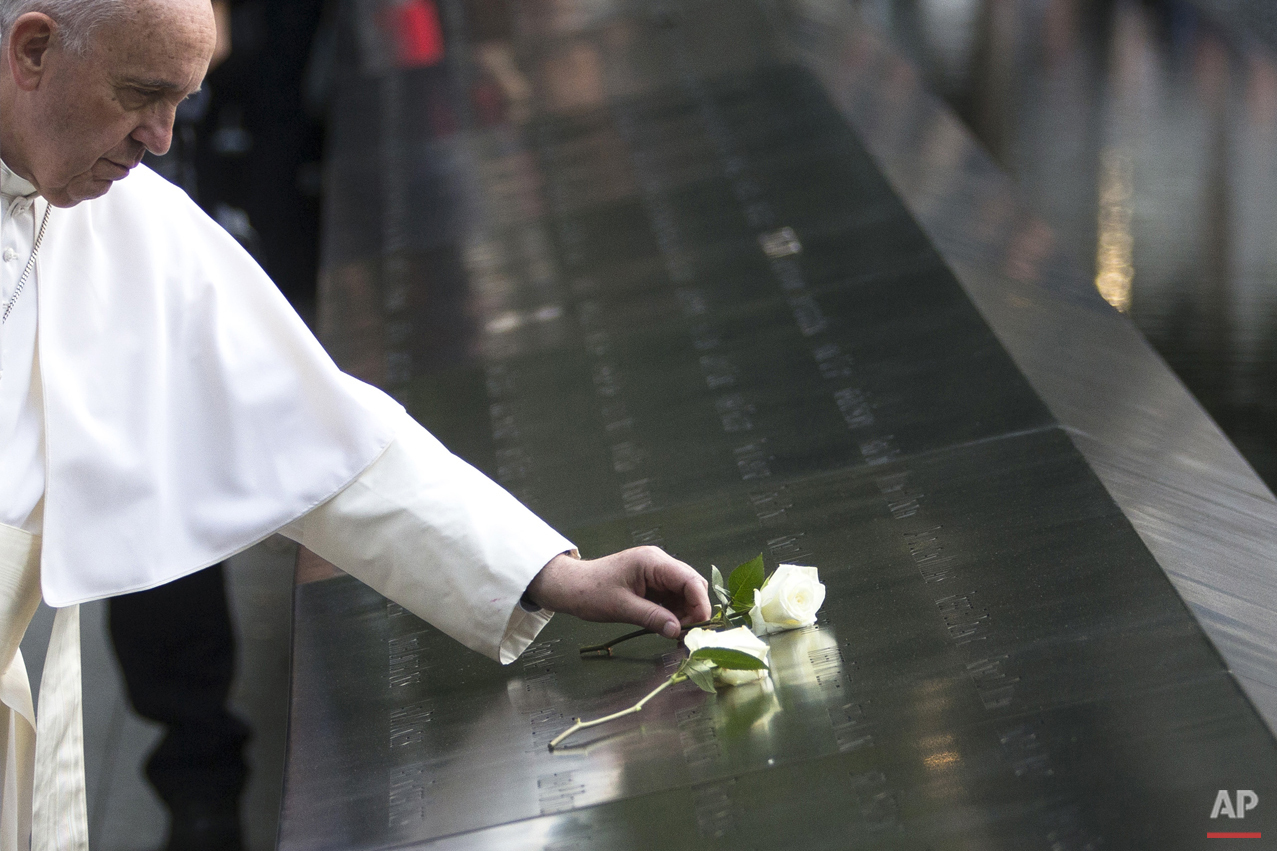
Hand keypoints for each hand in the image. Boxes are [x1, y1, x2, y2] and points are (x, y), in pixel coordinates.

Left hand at [525, 547, 711, 638]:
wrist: (570, 586)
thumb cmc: (590, 592)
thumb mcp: (621, 608)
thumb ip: (652, 617)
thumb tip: (678, 631)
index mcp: (652, 562)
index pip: (689, 579)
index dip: (700, 603)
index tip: (700, 626)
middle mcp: (658, 562)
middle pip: (691, 584)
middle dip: (693, 609)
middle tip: (685, 633)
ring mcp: (655, 571)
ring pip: (684, 592)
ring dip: (684, 611)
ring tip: (674, 631)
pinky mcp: (651, 581)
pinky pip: (671, 596)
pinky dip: (673, 611)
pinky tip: (666, 624)